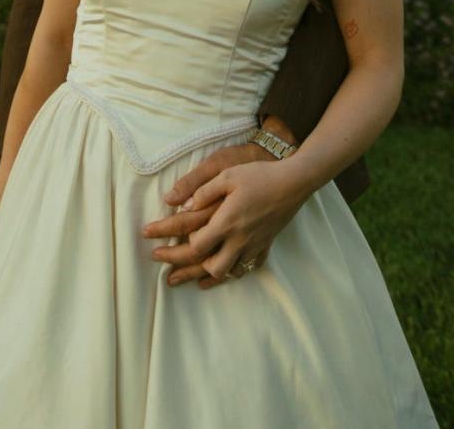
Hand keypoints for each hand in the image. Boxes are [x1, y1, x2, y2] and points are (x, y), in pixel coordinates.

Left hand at [148, 157, 310, 287]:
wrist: (295, 182)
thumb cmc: (259, 175)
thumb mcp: (226, 174)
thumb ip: (202, 191)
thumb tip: (178, 204)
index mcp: (227, 221)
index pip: (196, 245)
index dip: (176, 247)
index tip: (159, 243)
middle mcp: (240, 238)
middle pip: (210, 266)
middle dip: (185, 270)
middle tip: (165, 269)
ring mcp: (254, 244)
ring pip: (229, 272)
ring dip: (206, 275)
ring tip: (186, 278)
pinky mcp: (266, 244)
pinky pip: (248, 267)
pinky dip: (232, 273)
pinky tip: (220, 274)